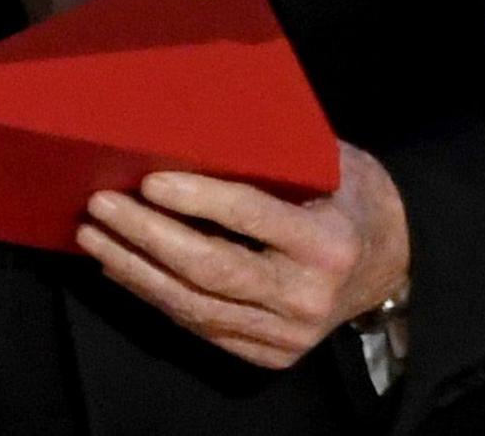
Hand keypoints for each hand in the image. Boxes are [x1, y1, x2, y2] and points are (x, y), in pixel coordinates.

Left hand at [77, 143, 409, 370]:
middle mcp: (307, 295)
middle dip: (146, 236)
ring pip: (194, 305)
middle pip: (209, 269)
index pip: (250, 217)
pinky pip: (199, 326)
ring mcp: (288, 334)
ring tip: (92, 237)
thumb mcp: (327, 163)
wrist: (392, 262)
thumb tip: (186, 130)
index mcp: (326, 242)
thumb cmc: (347, 196)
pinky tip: (120, 268)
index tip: (148, 181)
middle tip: (99, 205)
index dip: (196, 199)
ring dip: (133, 270)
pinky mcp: (270, 354)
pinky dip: (153, 295)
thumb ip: (271, 156)